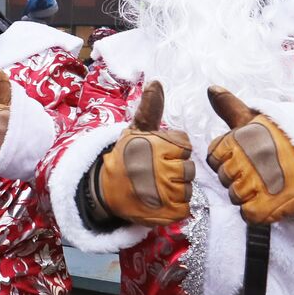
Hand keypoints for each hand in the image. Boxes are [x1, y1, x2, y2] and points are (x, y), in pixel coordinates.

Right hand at [94, 82, 193, 225]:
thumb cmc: (125, 158)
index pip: (184, 147)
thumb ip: (150, 109)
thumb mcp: (136, 131)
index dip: (172, 150)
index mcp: (158, 146)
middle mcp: (163, 168)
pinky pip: (184, 207)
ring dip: (175, 188)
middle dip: (175, 170)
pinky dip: (174, 205)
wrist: (105, 190)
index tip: (155, 155)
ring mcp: (166, 193)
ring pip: (188, 188)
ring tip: (154, 187)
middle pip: (188, 168)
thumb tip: (156, 81)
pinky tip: (158, 200)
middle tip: (154, 173)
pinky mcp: (168, 213)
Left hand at [206, 88, 293, 224]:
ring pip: (234, 197)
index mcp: (236, 139)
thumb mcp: (258, 119)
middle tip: (263, 171)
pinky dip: (257, 211)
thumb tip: (210, 88)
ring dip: (248, 195)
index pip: (213, 158)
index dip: (227, 161)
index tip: (245, 158)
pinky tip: (272, 199)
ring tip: (270, 184)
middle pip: (223, 179)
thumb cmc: (290, 138)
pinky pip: (247, 214)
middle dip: (238, 178)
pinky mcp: (266, 207)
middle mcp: (242, 161)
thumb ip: (230, 107)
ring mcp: (253, 185)